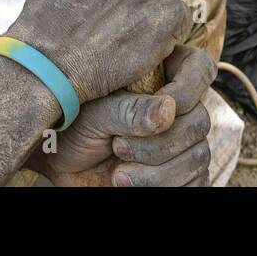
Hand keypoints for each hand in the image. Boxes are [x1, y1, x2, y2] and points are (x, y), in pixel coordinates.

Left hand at [30, 46, 215, 186]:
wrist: (56, 162)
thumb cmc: (71, 125)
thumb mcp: (95, 113)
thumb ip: (130, 110)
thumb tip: (169, 111)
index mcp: (161, 75)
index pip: (199, 68)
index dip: (187, 88)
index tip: (162, 105)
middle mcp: (176, 107)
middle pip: (200, 120)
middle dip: (160, 142)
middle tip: (118, 147)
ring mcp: (180, 142)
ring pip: (199, 156)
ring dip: (158, 172)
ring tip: (118, 175)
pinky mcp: (179, 173)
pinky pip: (195, 182)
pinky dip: (164, 186)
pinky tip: (130, 185)